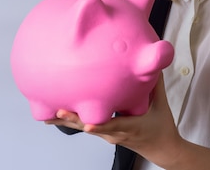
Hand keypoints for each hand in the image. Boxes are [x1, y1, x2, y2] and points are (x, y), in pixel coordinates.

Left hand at [45, 78, 184, 167]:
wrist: (161, 148)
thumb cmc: (161, 127)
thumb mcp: (161, 105)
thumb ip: (156, 83)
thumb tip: (152, 62)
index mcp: (130, 127)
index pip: (113, 127)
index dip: (99, 127)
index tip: (87, 124)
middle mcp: (114, 133)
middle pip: (90, 127)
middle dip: (73, 120)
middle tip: (57, 111)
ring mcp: (107, 134)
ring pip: (84, 127)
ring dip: (67, 121)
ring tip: (48, 114)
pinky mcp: (103, 133)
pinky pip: (85, 126)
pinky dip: (72, 120)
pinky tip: (57, 115)